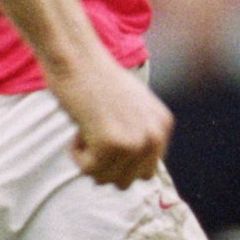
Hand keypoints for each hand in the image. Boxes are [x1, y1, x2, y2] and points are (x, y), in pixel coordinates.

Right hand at [55, 56, 173, 187]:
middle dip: (105, 166)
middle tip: (94, 134)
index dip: (120, 162)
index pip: (146, 172)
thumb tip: (135, 177)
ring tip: (87, 128)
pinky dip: (76, 154)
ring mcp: (135, 141)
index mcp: (163, 125)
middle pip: (127, 182)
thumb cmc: (96, 79)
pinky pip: (88, 170)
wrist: (77, 57)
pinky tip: (78, 128)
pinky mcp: (112, 143)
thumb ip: (139, 135)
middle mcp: (155, 135)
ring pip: (106, 180)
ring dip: (89, 160)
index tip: (106, 136)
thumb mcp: (132, 106)